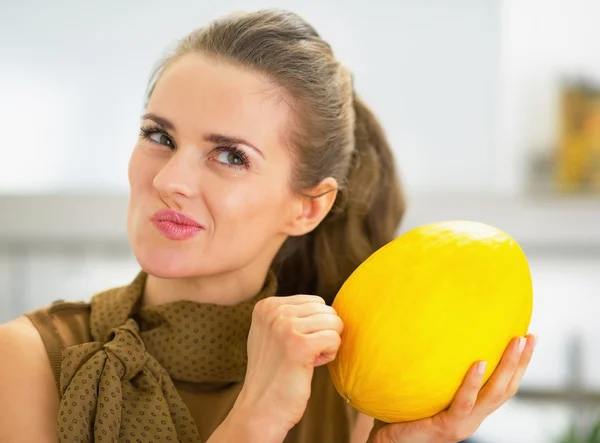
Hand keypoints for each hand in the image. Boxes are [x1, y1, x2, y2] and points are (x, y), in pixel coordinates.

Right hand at [233, 295, 342, 439]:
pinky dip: (330, 354)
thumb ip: (290, 315)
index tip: (294, 346)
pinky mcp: (299, 345)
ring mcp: (285, 326)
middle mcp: (274, 311)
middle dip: (323, 333)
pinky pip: (335, 338)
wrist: (261, 408)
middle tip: (302, 355)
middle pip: (327, 310)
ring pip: (334, 323)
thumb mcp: (271, 333)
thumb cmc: (273, 373)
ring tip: (305, 360)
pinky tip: (311, 366)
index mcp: (267, 305)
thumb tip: (326, 307)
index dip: (314, 327)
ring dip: (326, 344)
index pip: (316, 302)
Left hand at [368, 334, 536, 442]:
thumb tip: (431, 325)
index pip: (503, 386)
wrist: (385, 441)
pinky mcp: (446, 427)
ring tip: (516, 342)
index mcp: (471, 409)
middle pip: (506, 389)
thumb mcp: (423, 386)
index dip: (519, 365)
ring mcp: (461, 425)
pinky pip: (463, 403)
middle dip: (521, 362)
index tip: (529, 338)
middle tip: (530, 336)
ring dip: (508, 367)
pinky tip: (480, 363)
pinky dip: (473, 383)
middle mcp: (472, 418)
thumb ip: (432, 367)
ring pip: (493, 395)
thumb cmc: (400, 411)